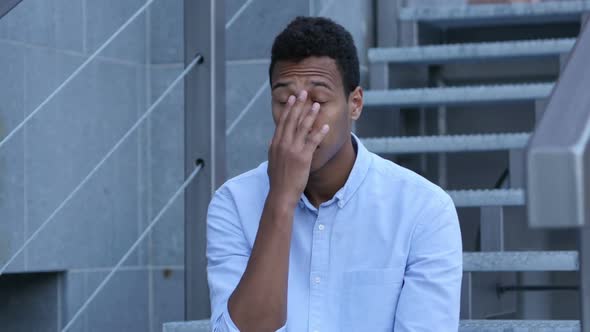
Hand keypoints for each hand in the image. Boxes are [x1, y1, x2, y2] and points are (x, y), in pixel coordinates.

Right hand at [267, 90, 329, 207]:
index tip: (292, 98)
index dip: (288, 109)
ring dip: (310, 115)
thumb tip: (271, 140)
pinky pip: (313, 142)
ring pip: (302, 128)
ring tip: (316, 104)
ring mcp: (293, 150)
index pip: (282, 122)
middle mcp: (283, 144)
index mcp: (275, 144)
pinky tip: (325, 126)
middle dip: (298, 105)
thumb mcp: (271, 162)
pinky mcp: (303, 158)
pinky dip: (319, 133)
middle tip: (304, 92)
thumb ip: (273, 149)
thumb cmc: (277, 180)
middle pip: (291, 120)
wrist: (280, 194)